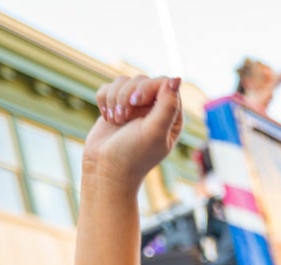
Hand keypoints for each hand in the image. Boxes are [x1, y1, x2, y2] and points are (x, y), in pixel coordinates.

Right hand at [87, 75, 183, 193]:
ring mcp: (134, 107)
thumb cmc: (133, 155)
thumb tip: (176, 79)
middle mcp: (154, 109)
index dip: (148, 87)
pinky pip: (108, 87)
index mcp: (171, 116)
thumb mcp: (155, 131)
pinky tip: (108, 119)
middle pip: (143, 79)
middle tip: (124, 118)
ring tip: (116, 121)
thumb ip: (167, 105)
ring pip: (124, 81)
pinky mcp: (115, 106)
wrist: (105, 169)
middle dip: (128, 95)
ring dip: (115, 100)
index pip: (165, 83)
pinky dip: (105, 101)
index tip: (136, 102)